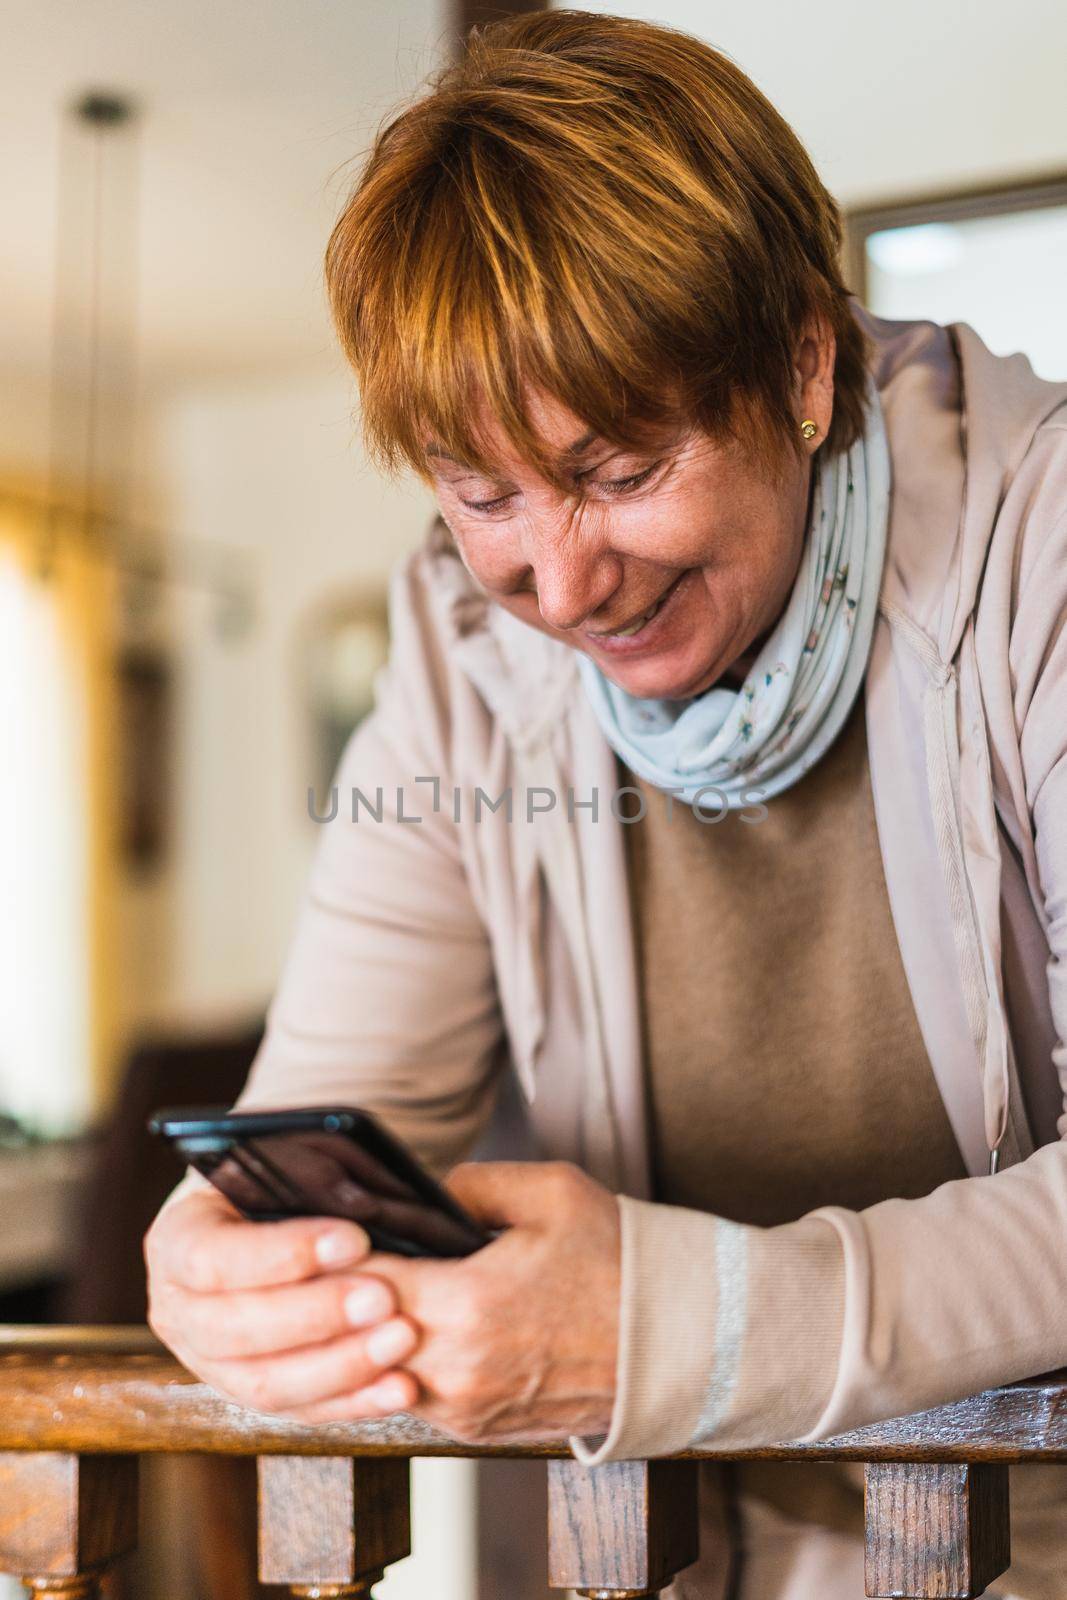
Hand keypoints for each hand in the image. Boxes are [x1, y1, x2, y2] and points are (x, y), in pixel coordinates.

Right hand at [144, 1187, 420, 1417]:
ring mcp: (210, 1361)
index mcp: (178, 1238)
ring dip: (340, 1365)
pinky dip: (355, 1401)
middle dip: (316, 1315)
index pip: (213, 1256)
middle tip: (386, 1297)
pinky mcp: (254, 1393)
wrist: (269, 1215)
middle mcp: (178, 1308)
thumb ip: (305, 1177)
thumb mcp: (285, 1160)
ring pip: (265, 1383)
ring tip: (402, 1338)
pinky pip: (301, 1411)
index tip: (355, 1238)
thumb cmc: (283, 1179)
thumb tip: (357, 1199)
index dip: (282, 1254)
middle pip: (234, 1330)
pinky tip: (403, 1386)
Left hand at [275, 1161, 621, 1445]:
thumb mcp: (550, 1193)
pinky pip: (411, 1394)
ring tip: (354, 1292)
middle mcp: (457, 1370)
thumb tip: (420, 1195)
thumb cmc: (617, 1262)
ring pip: (375, 1373)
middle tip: (315, 1259)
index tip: (313, 1230)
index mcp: (469, 1305)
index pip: (358, 1283)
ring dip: (362, 1337)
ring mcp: (465, 1409)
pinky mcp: (476, 1431)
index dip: (327, 1255)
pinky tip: (398, 1327)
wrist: (676, 1344)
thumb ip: (471, 1185)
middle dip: (334, 1298)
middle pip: (354, 1336)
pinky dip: (396, 1364)